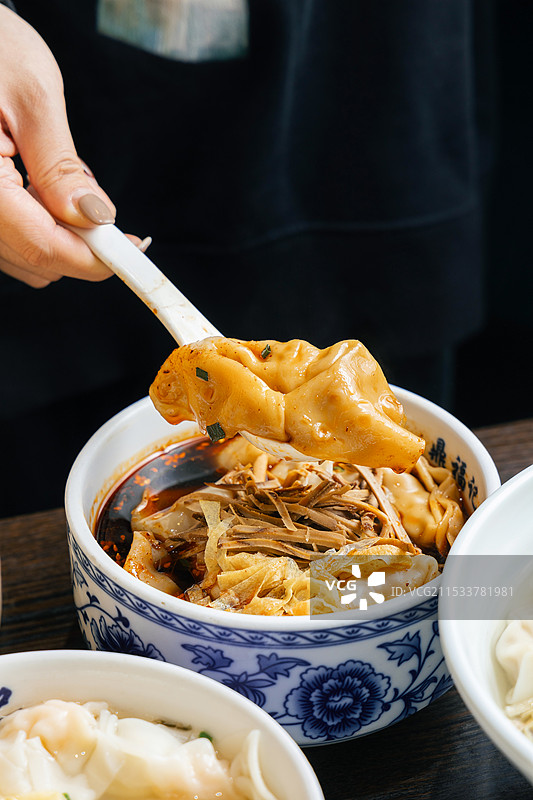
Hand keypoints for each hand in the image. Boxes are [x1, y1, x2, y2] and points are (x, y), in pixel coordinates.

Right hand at [0, 5, 119, 287]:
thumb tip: (96, 218)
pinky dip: (41, 230)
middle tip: (105, 210)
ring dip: (62, 239)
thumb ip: (61, 167)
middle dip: (82, 245)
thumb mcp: (33, 98)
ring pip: (25, 260)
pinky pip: (13, 244)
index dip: (96, 258)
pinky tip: (46, 194)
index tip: (133, 250)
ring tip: (68, 188)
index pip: (44, 247)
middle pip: (36, 261)